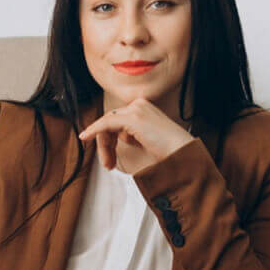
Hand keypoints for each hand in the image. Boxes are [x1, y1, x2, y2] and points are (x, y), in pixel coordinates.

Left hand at [78, 98, 194, 174]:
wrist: (183, 156)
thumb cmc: (170, 153)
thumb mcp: (147, 141)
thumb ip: (133, 135)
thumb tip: (116, 138)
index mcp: (145, 109)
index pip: (119, 120)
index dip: (110, 140)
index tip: (108, 157)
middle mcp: (141, 105)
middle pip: (111, 121)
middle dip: (106, 144)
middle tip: (108, 164)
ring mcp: (137, 110)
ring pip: (107, 123)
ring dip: (104, 145)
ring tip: (107, 163)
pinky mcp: (133, 117)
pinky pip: (106, 123)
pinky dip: (94, 130)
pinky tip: (86, 137)